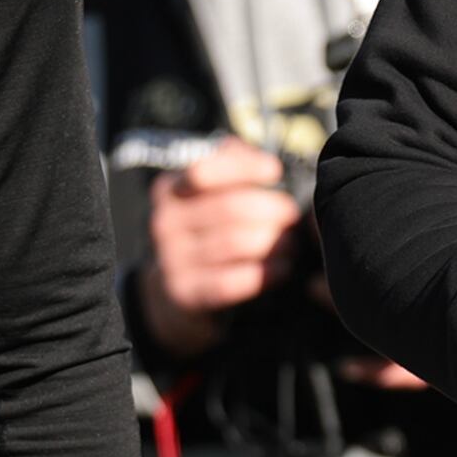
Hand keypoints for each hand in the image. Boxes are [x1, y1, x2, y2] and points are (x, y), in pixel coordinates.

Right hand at [137, 139, 300, 356]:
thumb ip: (233, 164)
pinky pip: (234, 280)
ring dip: (275, 242)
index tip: (275, 172)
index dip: (245, 168)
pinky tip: (282, 267)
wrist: (173, 289)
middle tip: (292, 215)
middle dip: (273, 209)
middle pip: (232, 208)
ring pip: (237, 243)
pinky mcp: (185, 292)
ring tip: (291, 242)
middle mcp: (164, 222)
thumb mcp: (209, 192)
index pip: (205, 171)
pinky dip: (266, 272)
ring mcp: (171, 259)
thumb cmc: (205, 228)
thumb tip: (266, 163)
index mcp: (170, 189)